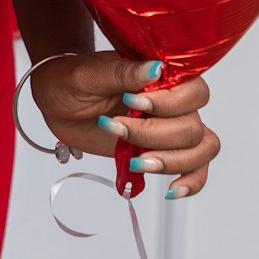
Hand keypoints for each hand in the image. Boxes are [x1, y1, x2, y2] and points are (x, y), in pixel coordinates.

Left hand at [30, 52, 219, 198]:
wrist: (57, 102)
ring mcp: (168, 127)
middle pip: (192, 126)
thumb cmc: (71, 80)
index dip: (168, 104)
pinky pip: (195, 168)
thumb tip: (155, 68)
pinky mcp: (160, 150)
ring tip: (139, 161)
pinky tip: (172, 190)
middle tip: (118, 129)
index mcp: (160, 75)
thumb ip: (123, 73)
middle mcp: (172, 101)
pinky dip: (191, 182)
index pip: (192, 91)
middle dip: (156, 135)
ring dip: (172, 161)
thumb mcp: (89, 74)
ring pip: (200, 148)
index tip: (131, 103)